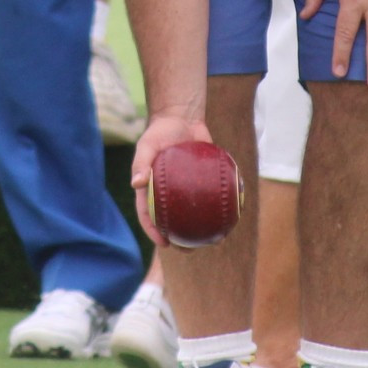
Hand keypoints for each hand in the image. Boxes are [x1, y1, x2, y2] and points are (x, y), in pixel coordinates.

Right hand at [129, 114, 212, 243]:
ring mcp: (185, 189)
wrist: (182, 117)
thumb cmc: (160, 131)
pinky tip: (231, 216)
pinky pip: (211, 196)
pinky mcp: (202, 181)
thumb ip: (141, 163)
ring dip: (202, 228)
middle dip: (180, 239)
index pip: (149, 216)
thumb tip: (136, 184)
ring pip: (194, 213)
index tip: (164, 243)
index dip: (154, 232)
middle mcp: (167, 193)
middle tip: (189, 250)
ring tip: (214, 240)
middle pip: (173, 221)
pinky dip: (219, 206)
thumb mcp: (147, 145)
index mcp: (150, 190)